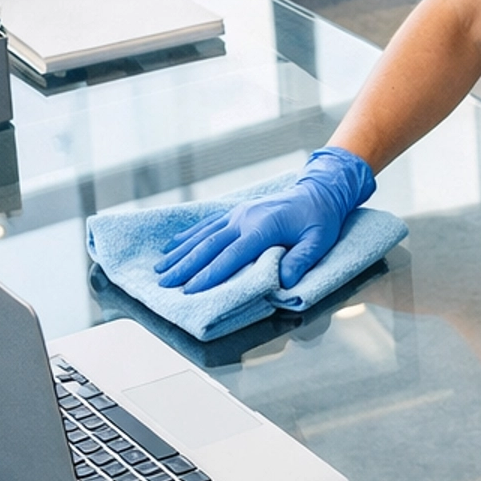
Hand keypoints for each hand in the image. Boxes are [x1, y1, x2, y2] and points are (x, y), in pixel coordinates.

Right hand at [155, 147, 376, 293]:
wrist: (319, 190)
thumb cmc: (320, 219)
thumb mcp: (320, 241)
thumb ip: (302, 261)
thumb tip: (284, 283)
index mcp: (263, 228)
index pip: (231, 256)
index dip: (209, 275)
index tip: (190, 291)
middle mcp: (245, 219)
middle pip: (209, 245)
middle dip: (185, 266)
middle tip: (164, 283)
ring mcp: (239, 213)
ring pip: (204, 235)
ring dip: (181, 252)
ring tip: (161, 268)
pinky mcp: (238, 211)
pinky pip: (208, 224)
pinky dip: (189, 235)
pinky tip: (173, 244)